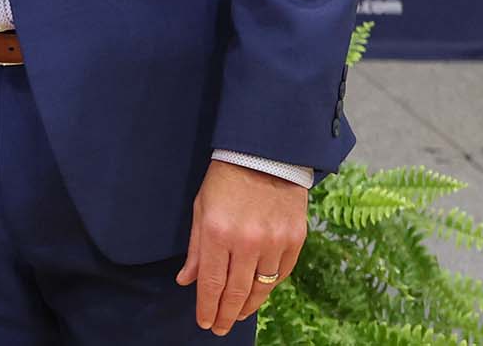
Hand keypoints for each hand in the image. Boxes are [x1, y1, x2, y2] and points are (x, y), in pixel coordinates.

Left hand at [176, 160, 308, 334]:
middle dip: (226, 315)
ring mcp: (274, 242)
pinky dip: (268, 287)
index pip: (212, 283)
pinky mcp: (295, 240)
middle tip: (220, 328)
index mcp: (218, 232)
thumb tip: (186, 281)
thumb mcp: (201, 209)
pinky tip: (257, 293)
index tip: (205, 323)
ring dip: (247, 306)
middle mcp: (247, 242)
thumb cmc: (225, 180)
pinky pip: (281, 274)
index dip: (207, 308)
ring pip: (261, 289)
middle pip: (236, 292)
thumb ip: (196, 249)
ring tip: (236, 315)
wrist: (265, 155)